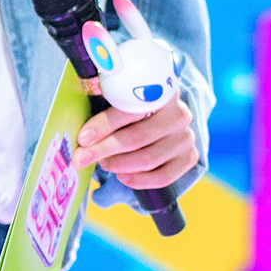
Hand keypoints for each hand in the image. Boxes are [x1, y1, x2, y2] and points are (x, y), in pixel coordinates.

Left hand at [76, 96, 198, 191]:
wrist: (164, 117)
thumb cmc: (134, 107)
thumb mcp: (122, 98)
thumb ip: (105, 106)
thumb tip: (81, 133)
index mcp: (161, 90)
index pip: (131, 109)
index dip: (104, 124)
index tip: (83, 138)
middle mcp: (179, 113)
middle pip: (137, 136)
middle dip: (104, 149)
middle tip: (81, 158)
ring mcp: (186, 136)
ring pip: (148, 158)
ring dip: (119, 165)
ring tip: (104, 163)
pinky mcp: (189, 157)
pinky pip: (162, 177)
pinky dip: (138, 180)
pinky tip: (122, 176)